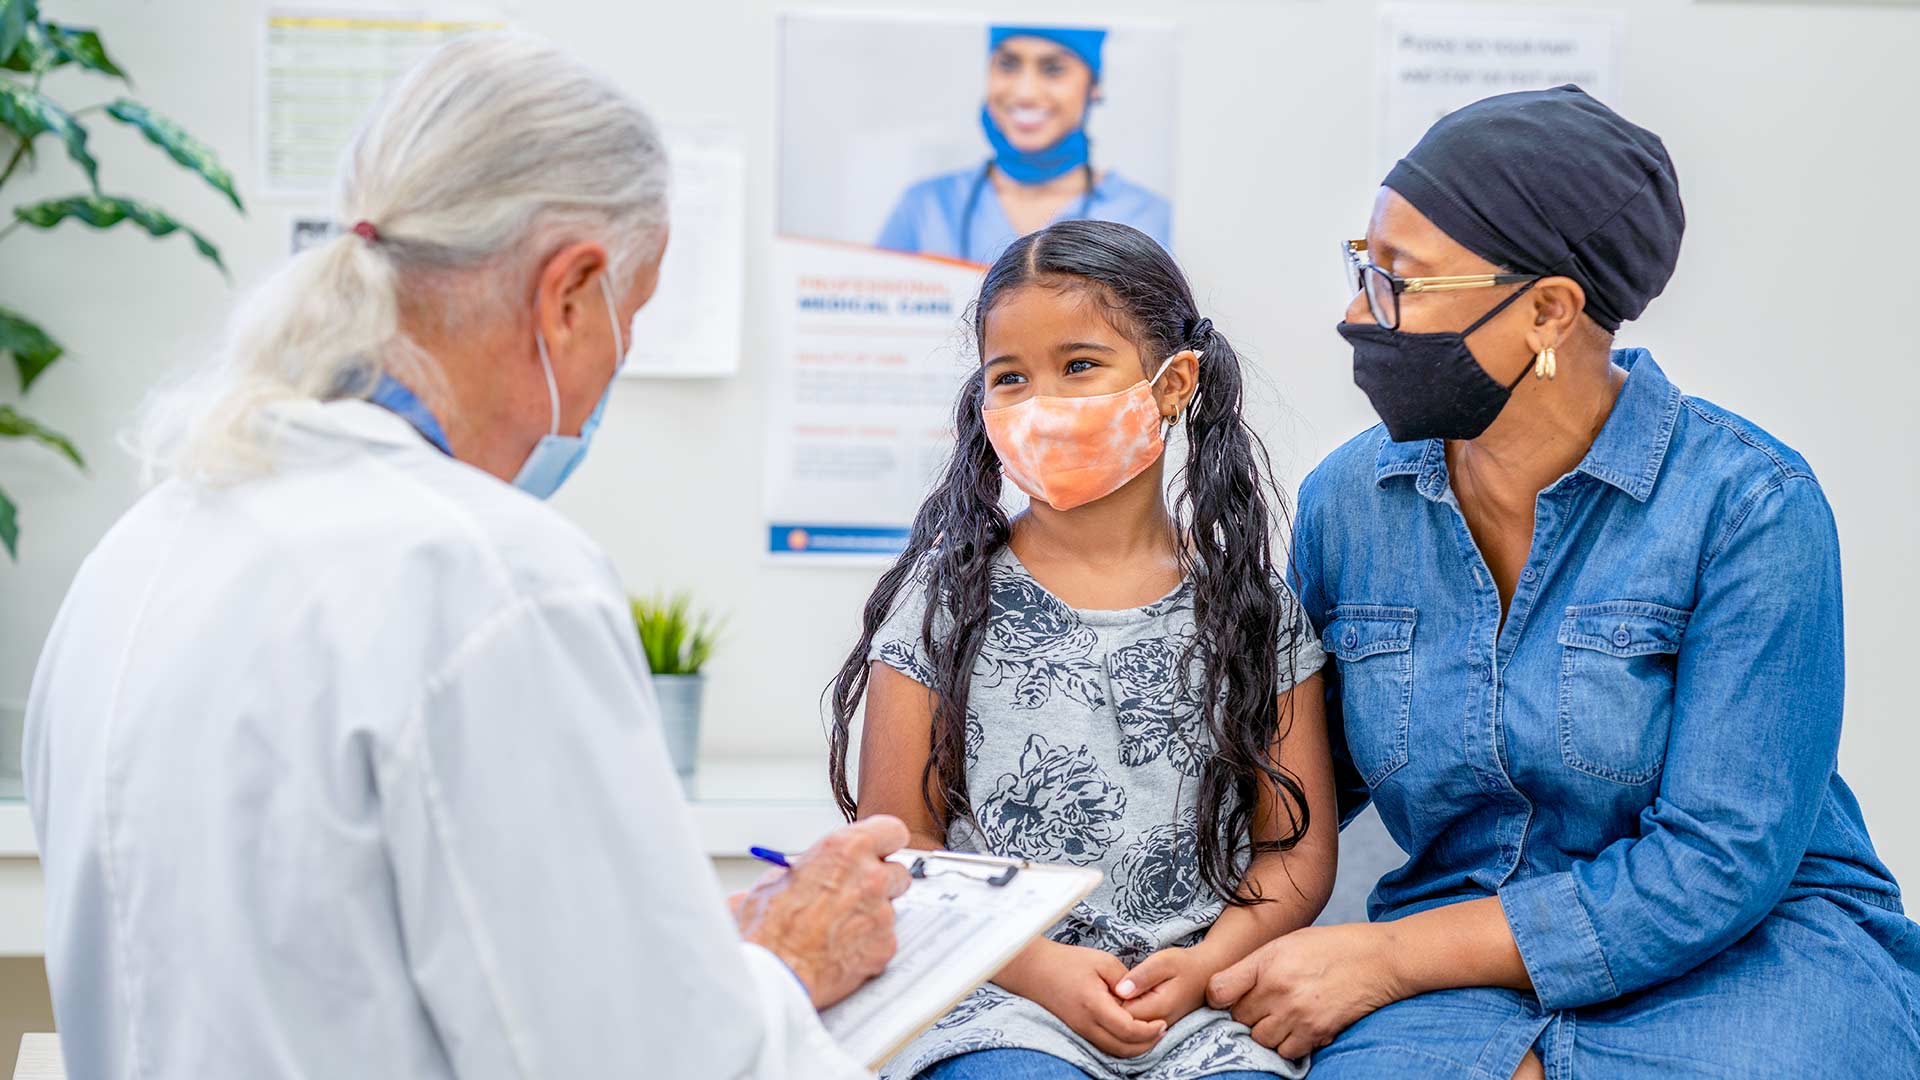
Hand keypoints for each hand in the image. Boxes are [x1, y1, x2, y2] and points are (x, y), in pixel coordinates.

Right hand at [733, 816, 913, 1008]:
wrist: (774, 973)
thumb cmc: (768, 929)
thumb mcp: (775, 880)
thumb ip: (807, 868)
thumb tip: (808, 871)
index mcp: (845, 849)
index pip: (892, 831)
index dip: (886, 843)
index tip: (881, 850)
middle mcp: (870, 877)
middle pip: (898, 871)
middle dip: (881, 882)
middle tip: (856, 894)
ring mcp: (882, 913)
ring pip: (891, 908)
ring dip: (872, 915)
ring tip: (839, 929)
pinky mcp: (885, 945)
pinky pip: (884, 939)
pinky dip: (869, 944)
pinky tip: (842, 949)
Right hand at [997, 940, 1165, 1057]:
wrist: (1033, 970)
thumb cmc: (1067, 961)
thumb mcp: (1102, 961)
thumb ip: (1125, 980)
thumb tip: (1139, 997)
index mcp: (1094, 1004)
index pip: (1128, 1029)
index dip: (1149, 1030)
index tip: (1162, 1022)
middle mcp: (1086, 1024)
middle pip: (1123, 1048)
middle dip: (1147, 1044)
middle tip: (1162, 1031)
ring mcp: (1080, 1030)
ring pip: (1113, 1051)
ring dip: (1135, 1048)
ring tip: (1150, 1034)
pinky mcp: (1077, 1030)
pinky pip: (1103, 1046)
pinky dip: (1120, 1045)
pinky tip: (1130, 1033)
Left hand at [1113, 943, 1218, 1028]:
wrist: (1207, 974)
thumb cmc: (1184, 964)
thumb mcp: (1163, 961)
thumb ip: (1141, 976)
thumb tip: (1120, 990)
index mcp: (1158, 1008)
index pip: (1120, 1015)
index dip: (1109, 1001)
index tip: (1107, 984)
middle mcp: (1158, 1024)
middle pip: (1122, 1025)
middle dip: (1111, 1008)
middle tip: (1109, 987)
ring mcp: (1159, 1029)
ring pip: (1127, 1028)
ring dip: (1118, 1012)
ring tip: (1118, 992)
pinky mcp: (1158, 1028)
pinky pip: (1135, 1027)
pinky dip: (1126, 1015)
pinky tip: (1126, 999)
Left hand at [1205, 923, 1405, 1059]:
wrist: (1379, 960)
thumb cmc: (1333, 946)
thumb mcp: (1288, 941)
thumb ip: (1257, 964)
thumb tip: (1227, 988)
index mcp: (1268, 961)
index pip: (1219, 989)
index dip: (1220, 996)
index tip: (1227, 996)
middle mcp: (1278, 988)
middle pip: (1239, 1018)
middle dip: (1247, 1013)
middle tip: (1265, 1003)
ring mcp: (1297, 1013)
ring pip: (1260, 1038)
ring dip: (1266, 1031)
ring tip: (1283, 1015)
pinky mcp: (1316, 1031)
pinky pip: (1285, 1051)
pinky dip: (1288, 1044)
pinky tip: (1299, 1027)